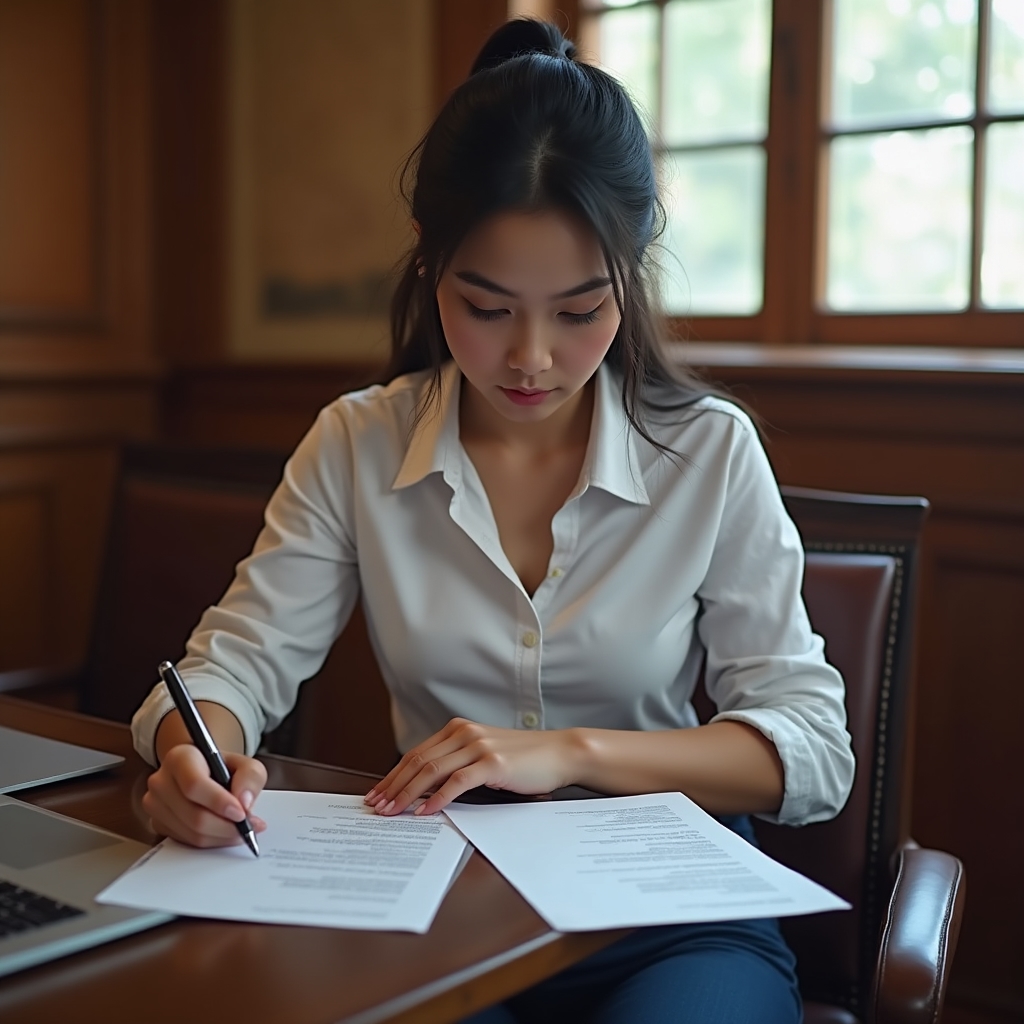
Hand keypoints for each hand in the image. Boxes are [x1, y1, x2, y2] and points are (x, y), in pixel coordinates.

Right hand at [142, 744, 267, 847]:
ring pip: (191, 833)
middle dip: (226, 826)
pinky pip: (186, 842)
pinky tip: (224, 832)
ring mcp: (155, 804)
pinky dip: (211, 841)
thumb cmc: (222, 767)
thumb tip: (244, 802)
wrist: (201, 772)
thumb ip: (251, 777)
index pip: (194, 784)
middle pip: (194, 815)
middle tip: (248, 827)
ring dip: (221, 836)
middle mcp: (161, 781)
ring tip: (240, 830)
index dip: (219, 802)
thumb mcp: (245, 764)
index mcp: (180, 758)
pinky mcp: (157, 824)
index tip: (241, 813)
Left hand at [363, 718, 583, 816]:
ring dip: (407, 794)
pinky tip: (425, 812)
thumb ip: (457, 765)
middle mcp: (464, 733)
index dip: (393, 775)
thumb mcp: (484, 756)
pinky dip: (437, 798)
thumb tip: (425, 790)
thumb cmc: (524, 759)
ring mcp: (478, 746)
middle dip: (393, 786)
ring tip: (392, 812)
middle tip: (376, 807)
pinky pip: (457, 782)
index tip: (378, 793)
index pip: (416, 754)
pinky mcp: (492, 763)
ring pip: (431, 771)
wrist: (560, 753)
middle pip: (417, 761)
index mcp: (459, 729)